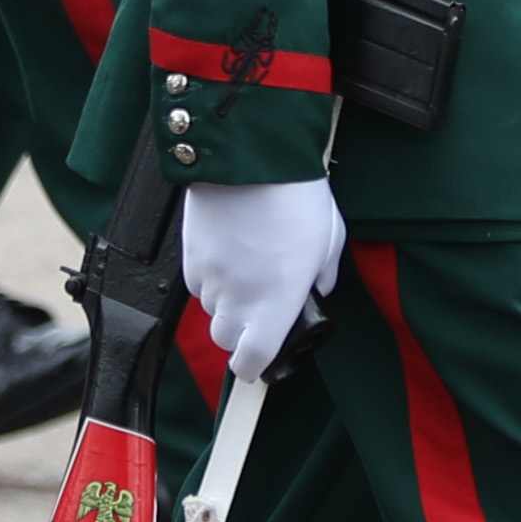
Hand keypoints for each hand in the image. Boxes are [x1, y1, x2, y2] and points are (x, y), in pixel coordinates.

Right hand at [180, 176, 342, 377]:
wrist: (250, 155)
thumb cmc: (297, 196)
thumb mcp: (330, 239)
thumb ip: (324, 275)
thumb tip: (317, 289)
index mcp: (277, 302)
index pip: (252, 360)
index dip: (254, 366)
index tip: (259, 360)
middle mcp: (238, 298)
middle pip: (225, 339)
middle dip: (239, 332)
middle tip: (259, 309)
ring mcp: (210, 277)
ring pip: (210, 309)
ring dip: (226, 301)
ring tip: (246, 270)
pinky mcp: (190, 254)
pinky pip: (197, 282)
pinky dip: (210, 277)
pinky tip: (228, 253)